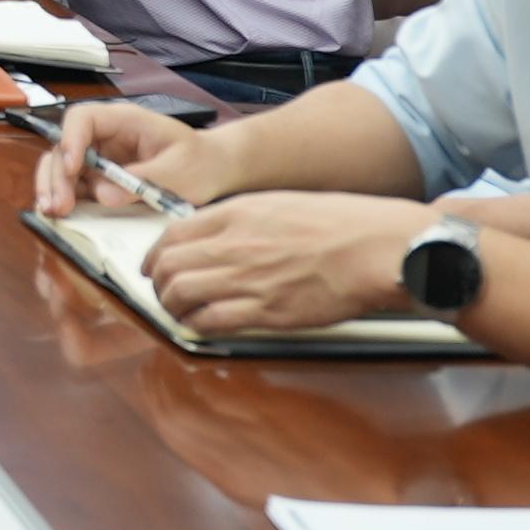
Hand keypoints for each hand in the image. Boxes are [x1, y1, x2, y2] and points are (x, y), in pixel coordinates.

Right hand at [33, 100, 219, 218]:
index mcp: (123, 121)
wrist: (212, 172)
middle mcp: (104, 137)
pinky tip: (59, 216)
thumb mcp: (179, 171)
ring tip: (53, 212)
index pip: (83, 118)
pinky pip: (74, 186)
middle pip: (64, 145)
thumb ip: (143, 180)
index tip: (71, 168)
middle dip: (56, 174)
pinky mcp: (100, 180)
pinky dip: (63, 198)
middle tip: (60, 205)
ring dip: (53, 188)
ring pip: (61, 166)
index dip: (71, 140)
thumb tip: (102, 195)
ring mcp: (100, 158)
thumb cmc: (200, 162)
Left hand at [140, 193, 419, 336]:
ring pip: (181, 294)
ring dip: (172, 307)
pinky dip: (198, 325)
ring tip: (179, 311)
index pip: (172, 233)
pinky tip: (203, 325)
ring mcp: (247, 278)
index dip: (155, 254)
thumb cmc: (342, 224)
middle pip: (169, 265)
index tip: (154, 265)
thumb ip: (242, 219)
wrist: (375, 248)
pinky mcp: (266, 311)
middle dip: (158, 283)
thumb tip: (217, 234)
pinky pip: (212, 321)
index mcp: (237, 214)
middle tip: (162, 292)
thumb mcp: (279, 204)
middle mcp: (234, 244)